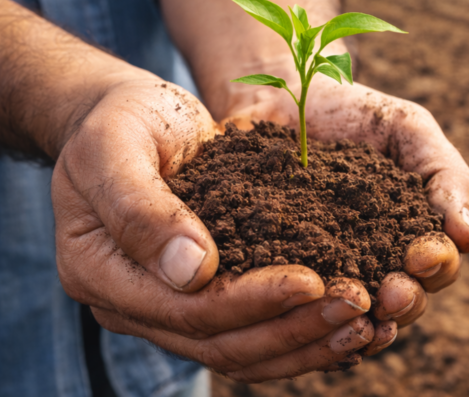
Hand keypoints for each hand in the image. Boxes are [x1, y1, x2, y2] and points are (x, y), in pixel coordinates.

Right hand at [51, 74, 386, 381]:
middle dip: (294, 328)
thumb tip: (193, 271)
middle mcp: (134, 306)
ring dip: (308, 344)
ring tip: (368, 326)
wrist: (127, 117)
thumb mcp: (115, 146)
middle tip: (358, 304)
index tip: (314, 280)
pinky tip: (352, 328)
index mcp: (100, 275)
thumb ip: (142, 208)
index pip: (188, 310)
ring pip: (244, 352)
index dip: (253, 301)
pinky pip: (256, 335)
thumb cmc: (120, 122)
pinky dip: (304, 337)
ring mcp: (169, 309)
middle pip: (222, 344)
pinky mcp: (206, 299)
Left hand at [222, 76, 468, 346]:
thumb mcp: (410, 130)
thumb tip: (468, 238)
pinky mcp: (281, 274)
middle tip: (391, 294)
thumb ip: (447, 177)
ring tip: (353, 311)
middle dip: (404, 302)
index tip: (420, 256)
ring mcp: (330, 272)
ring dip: (362, 320)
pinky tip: (305, 319)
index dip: (437, 266)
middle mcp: (377, 262)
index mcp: (414, 234)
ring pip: (355, 315)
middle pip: (404, 302)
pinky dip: (306, 319)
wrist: (282, 94)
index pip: (440, 265)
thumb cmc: (356, 111)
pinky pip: (298, 308)